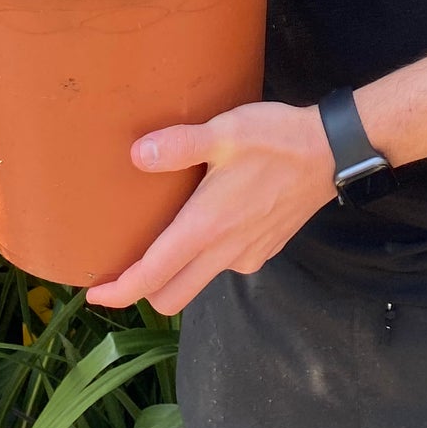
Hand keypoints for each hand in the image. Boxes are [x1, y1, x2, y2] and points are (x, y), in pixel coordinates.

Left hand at [86, 101, 333, 314]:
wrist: (331, 153)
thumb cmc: (276, 139)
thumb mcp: (225, 131)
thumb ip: (179, 144)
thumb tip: (137, 154)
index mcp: (206, 227)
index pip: (152, 275)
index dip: (119, 292)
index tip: (95, 294)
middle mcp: (225, 252)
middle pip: (172, 296)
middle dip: (143, 293)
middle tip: (123, 269)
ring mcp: (247, 256)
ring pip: (199, 282)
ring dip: (176, 274)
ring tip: (165, 238)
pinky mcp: (264, 250)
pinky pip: (226, 264)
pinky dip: (208, 256)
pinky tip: (211, 221)